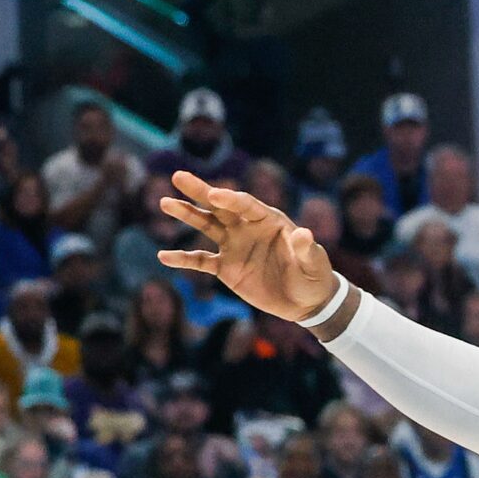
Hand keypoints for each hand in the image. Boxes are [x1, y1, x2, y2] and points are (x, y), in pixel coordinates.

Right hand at [158, 173, 340, 322]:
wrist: (305, 301)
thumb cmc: (314, 276)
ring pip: (207, 225)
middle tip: (178, 176)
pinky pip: (201, 261)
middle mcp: (248, 227)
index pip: (247, 205)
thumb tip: (304, 234)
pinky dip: (183, 260)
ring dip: (187, 214)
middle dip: (201, 192)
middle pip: (220, 207)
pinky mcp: (226, 267)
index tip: (215, 195)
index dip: (231, 200)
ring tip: (165, 202)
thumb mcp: (314, 263)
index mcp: (269, 220)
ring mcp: (235, 246)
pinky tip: (164, 256)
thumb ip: (306, 249)